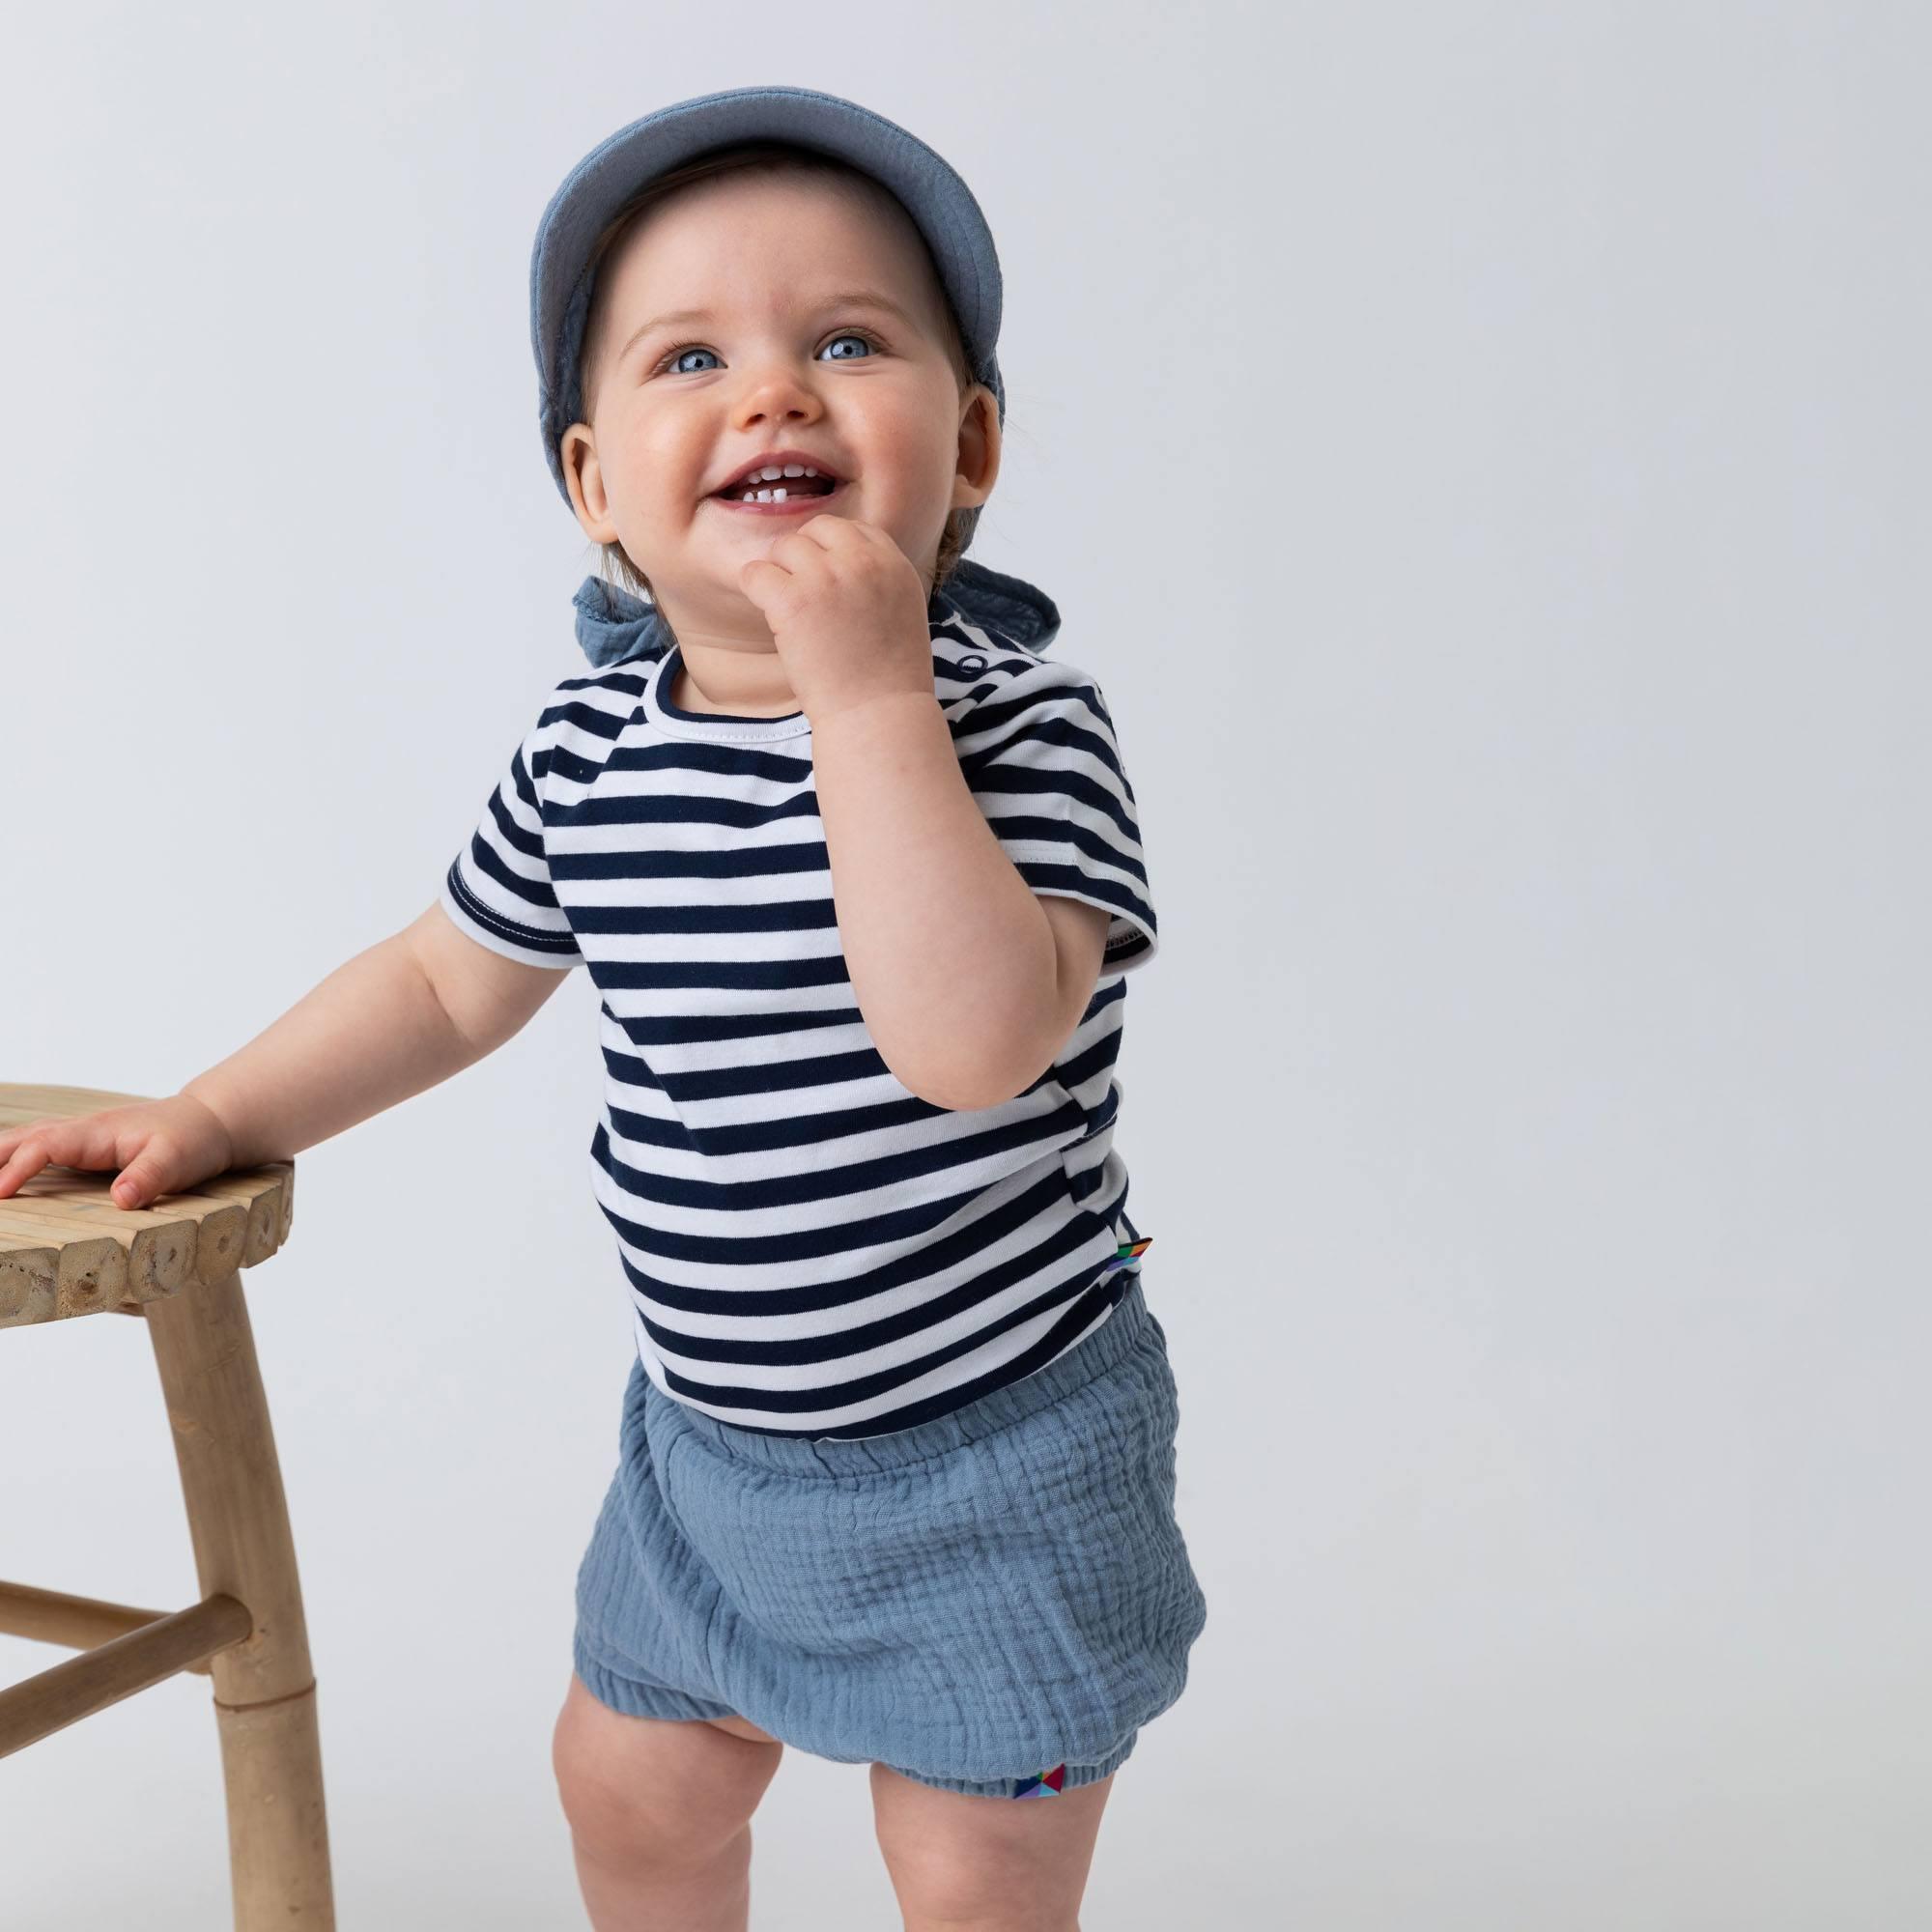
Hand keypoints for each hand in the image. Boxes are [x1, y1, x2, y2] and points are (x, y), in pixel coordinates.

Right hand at [0, 1094, 236, 1208]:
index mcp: (98, 1133)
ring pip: (30, 1139)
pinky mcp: (89, 1148)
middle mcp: (84, 1131)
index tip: (0, 1193)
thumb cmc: (194, 1140)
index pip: (46, 1145)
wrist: (210, 1121)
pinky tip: (6, 1173)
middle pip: (25, 1137)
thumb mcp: (178, 1161)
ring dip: (0, 1155)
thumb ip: (149, 1179)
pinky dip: (18, 1157)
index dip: (19, 1168)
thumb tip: (120, 1201)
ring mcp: (84, 1137)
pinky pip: (43, 1148)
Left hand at [737, 514, 934, 726]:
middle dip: (805, 558)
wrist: (878, 714)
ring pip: (784, 547)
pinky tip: (771, 615)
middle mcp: (863, 561)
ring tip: (792, 614)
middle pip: (816, 529)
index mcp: (894, 562)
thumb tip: (838, 562)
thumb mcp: (903, 611)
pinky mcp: (793, 599)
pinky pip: (755, 572)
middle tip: (805, 598)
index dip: (833, 552)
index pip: (853, 529)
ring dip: (781, 576)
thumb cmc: (890, 677)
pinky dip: (755, 590)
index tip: (828, 584)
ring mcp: (827, 577)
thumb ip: (877, 578)